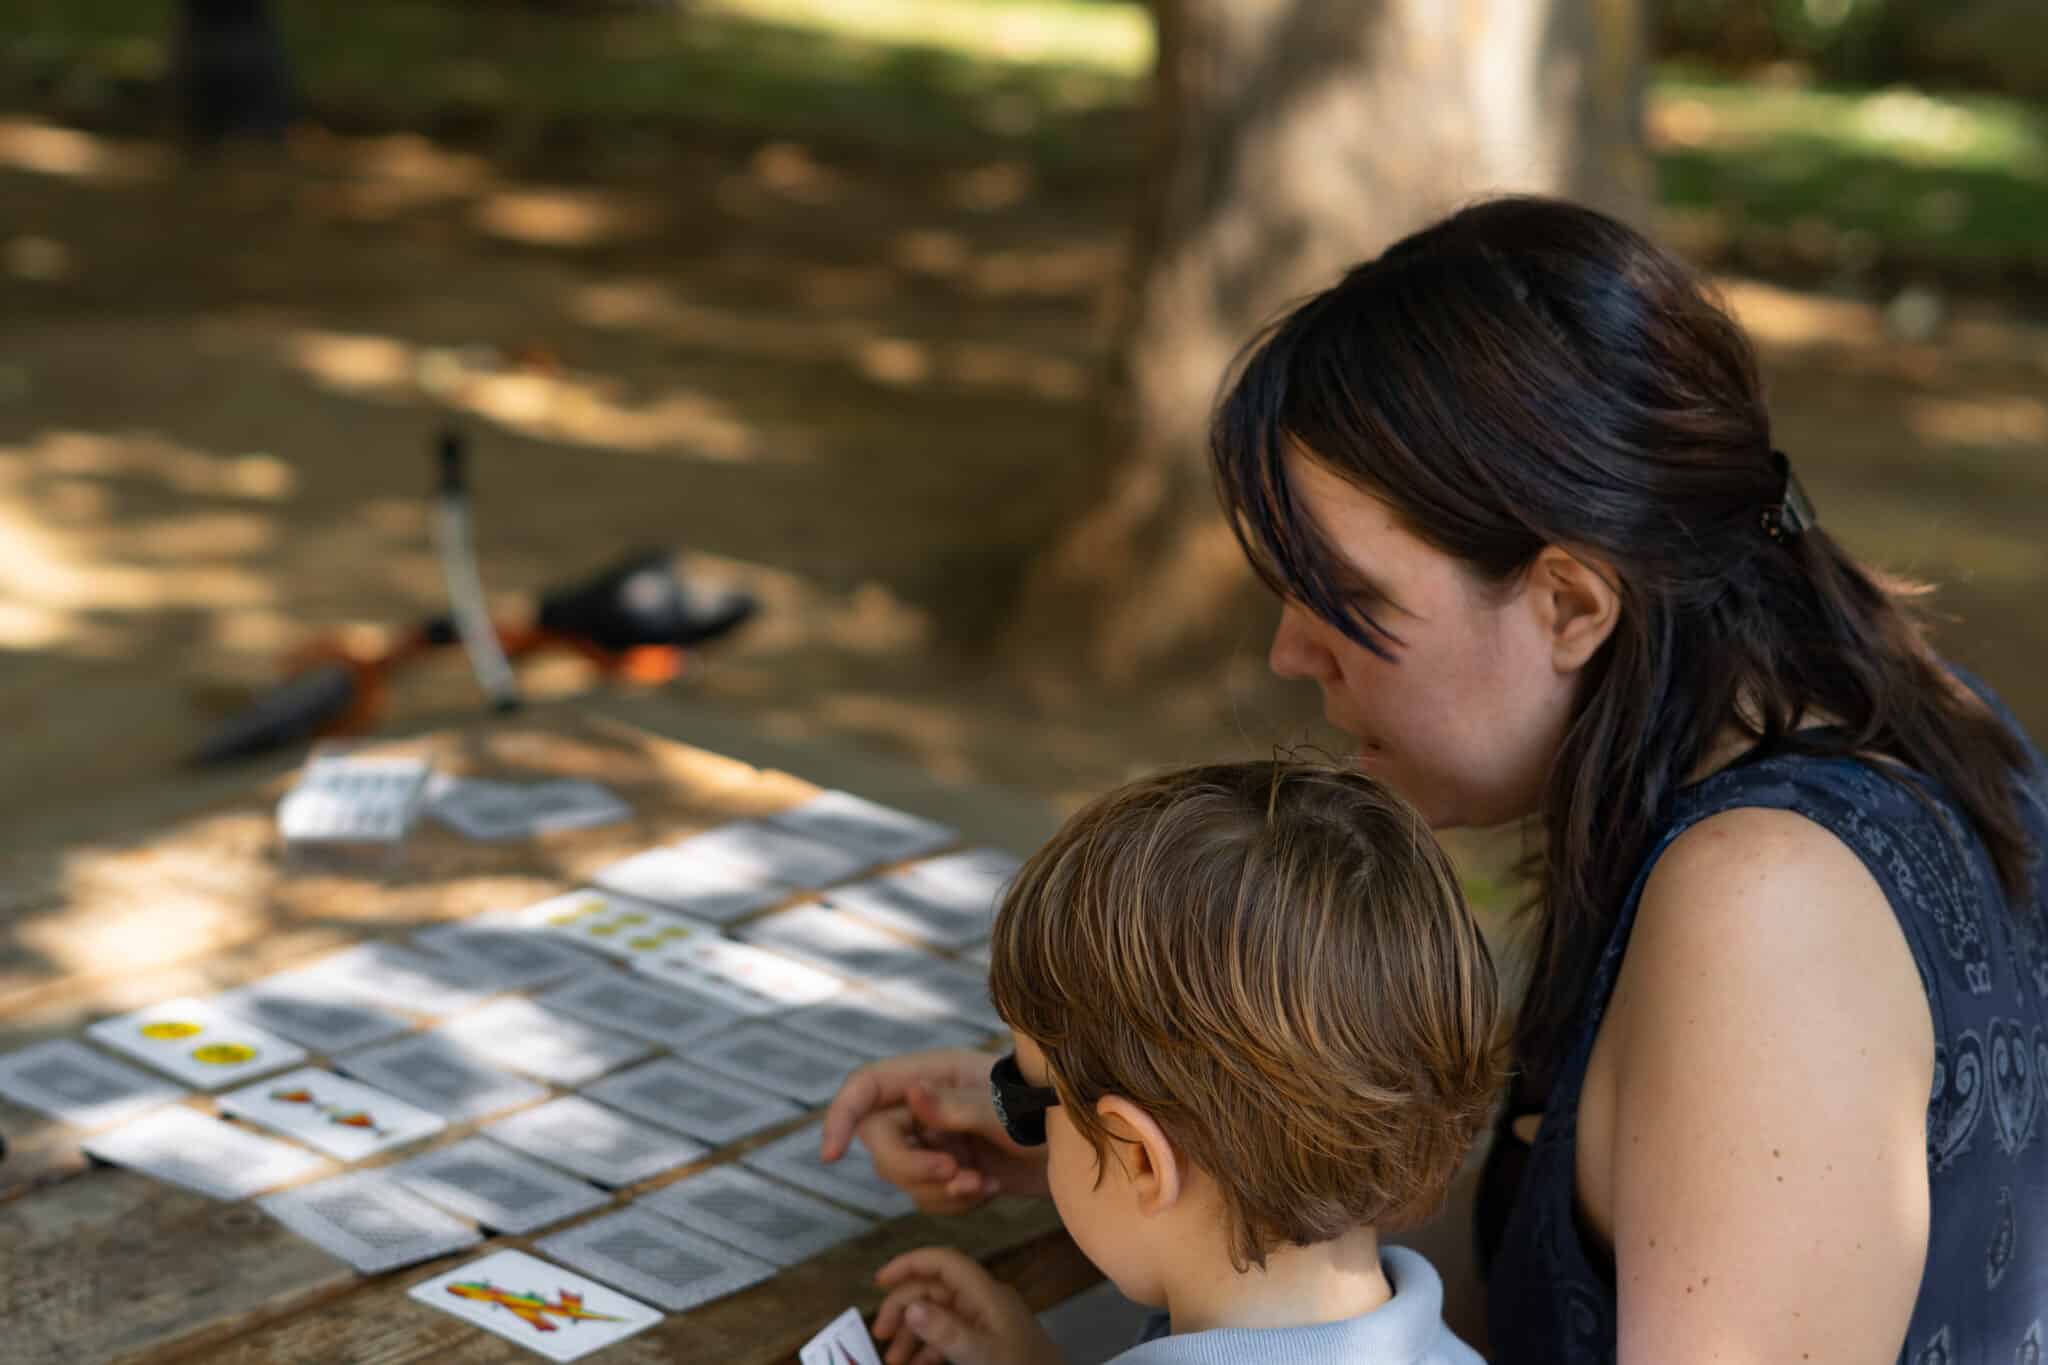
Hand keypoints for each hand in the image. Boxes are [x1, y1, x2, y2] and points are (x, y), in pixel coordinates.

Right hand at [821, 1050, 1049, 1212]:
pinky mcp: (949, 1170)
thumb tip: (912, 1096)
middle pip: (880, 1143)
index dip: (840, 1115)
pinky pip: (927, 1198)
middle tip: (956, 1174)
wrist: (1079, 1145)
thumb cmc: (1046, 1113)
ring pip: (902, 1178)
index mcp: (930, 1074)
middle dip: (913, 1168)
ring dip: (938, 1190)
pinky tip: (987, 1189)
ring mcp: (935, 1139)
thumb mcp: (1006, 1109)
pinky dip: (954, 1202)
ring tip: (981, 1183)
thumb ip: (957, 1106)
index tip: (829, 1155)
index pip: (866, 1087)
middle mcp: (925, 1106)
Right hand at [873, 1246, 1063, 1364]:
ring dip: (912, 1334)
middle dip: (904, 1308)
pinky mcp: (986, 1342)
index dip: (910, 1263)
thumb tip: (910, 1306)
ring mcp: (985, 1322)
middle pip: (935, 1290)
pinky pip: (949, 1337)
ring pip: (938, 1316)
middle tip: (880, 1335)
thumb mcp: (982, 1354)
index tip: (879, 1282)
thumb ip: (946, 1331)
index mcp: (986, 1294)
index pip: (944, 1262)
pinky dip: (928, 1350)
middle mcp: (984, 1301)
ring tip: (893, 1359)